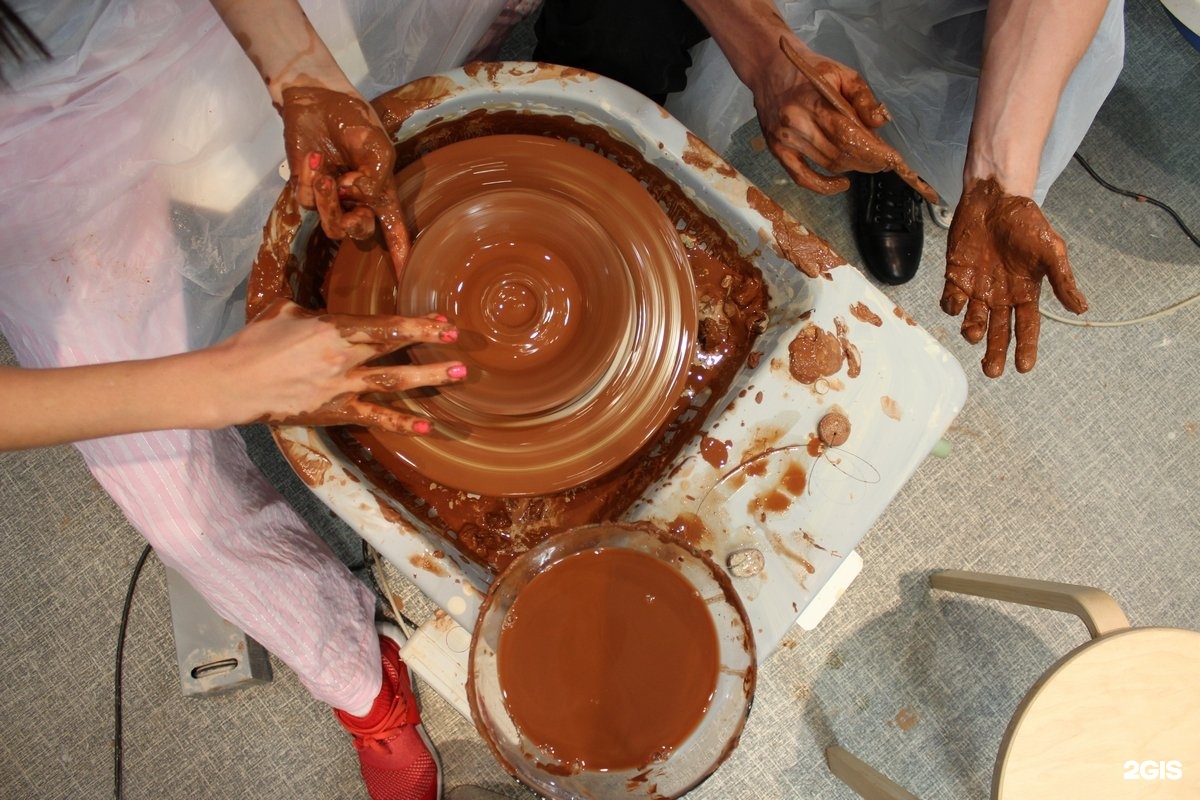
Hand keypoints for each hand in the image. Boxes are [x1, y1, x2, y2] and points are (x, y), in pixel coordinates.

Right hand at [217, 298, 465, 432]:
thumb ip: (312, 307)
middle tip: (461, 340)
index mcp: (334, 328)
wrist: (232, 382)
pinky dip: (401, 423)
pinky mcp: (335, 411)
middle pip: (397, 347)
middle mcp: (344, 356)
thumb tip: (323, 303)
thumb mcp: (284, 309)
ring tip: (460, 373)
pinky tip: (426, 426)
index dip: (418, 323)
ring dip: (430, 377)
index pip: (386, 324)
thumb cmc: (254, 341)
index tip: (442, 320)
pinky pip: (374, 417)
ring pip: (395, 381)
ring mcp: (342, 386)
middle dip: (432, 343)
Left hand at [281, 86, 409, 277]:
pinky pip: (308, 203)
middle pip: (361, 233)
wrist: (315, 100)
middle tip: (344, 190)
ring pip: (333, 225)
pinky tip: (313, 157)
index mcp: (382, 191)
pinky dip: (310, 180)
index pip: (395, 230)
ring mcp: (331, 198)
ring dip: (328, 200)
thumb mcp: (376, 146)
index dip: (402, 255)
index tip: (406, 280)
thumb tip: (359, 197)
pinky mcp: (306, 190)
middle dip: (352, 221)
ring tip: (325, 172)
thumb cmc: (353, 119)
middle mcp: (358, 200)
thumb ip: (377, 176)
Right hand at [749, 36, 902, 194]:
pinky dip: (823, 186)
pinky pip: (801, 177)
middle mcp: (797, 124)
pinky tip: (841, 183)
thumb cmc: (809, 70)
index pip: (849, 135)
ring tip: (867, 163)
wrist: (768, 68)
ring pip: (826, 165)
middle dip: (867, 162)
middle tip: (884, 162)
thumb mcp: (842, 73)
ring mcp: (785, 140)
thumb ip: (862, 98)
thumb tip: (880, 123)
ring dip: (851, 168)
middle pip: (839, 154)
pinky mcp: (777, 150)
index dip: (873, 151)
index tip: (892, 158)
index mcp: (814, 102)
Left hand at [940, 177, 1087, 376]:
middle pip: (997, 333)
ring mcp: (977, 288)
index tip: (1023, 368)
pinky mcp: (956, 277)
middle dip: (995, 353)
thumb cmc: (1027, 223)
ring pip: (973, 321)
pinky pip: (951, 300)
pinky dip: (952, 306)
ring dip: (973, 331)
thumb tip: (1082, 309)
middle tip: (992, 371)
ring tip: (975, 334)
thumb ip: (1063, 280)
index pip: (1026, 328)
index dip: (1025, 348)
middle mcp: (1000, 296)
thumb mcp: (1050, 250)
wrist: (994, 199)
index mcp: (1025, 293)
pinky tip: (957, 304)